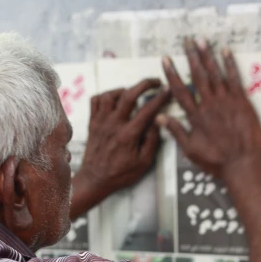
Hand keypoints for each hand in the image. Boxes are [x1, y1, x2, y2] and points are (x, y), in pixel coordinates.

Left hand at [71, 80, 170, 218]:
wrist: (95, 179)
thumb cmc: (121, 174)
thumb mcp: (143, 163)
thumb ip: (152, 141)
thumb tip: (158, 121)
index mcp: (128, 135)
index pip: (147, 110)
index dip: (160, 98)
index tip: (168, 90)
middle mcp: (113, 124)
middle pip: (129, 95)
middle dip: (144, 84)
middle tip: (155, 82)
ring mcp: (100, 122)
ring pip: (110, 94)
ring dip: (124, 89)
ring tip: (133, 93)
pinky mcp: (92, 122)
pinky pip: (96, 100)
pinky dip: (106, 95)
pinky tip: (115, 100)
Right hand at [158, 39, 260, 181]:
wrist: (242, 165)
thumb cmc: (216, 161)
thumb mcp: (191, 151)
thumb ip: (176, 132)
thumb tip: (159, 118)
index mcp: (195, 117)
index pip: (180, 91)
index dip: (172, 74)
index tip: (166, 59)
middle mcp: (209, 105)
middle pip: (197, 76)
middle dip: (191, 57)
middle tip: (187, 40)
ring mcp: (226, 102)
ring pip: (214, 74)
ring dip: (207, 56)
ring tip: (202, 40)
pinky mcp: (242, 102)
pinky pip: (235, 79)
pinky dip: (229, 64)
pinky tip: (225, 51)